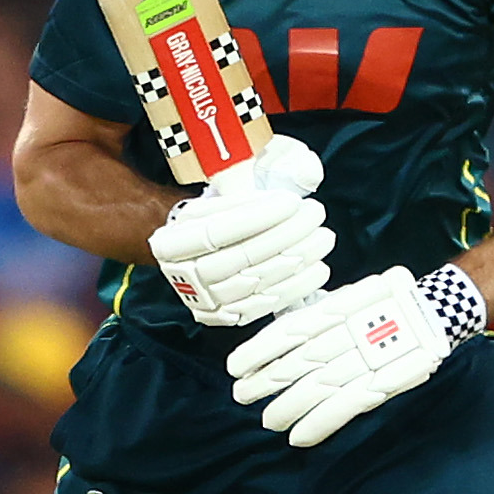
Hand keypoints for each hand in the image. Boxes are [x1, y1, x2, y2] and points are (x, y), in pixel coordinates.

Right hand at [151, 195, 328, 328]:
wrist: (193, 255)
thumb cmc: (210, 219)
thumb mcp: (214, 197)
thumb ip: (246, 187)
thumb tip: (297, 175)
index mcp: (171, 243)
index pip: (216, 230)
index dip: (257, 216)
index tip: (292, 201)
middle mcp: (183, 277)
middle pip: (239, 258)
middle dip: (284, 235)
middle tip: (315, 215)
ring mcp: (206, 302)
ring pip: (256, 283)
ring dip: (297, 260)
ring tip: (322, 238)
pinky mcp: (228, 318)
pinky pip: (267, 305)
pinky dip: (296, 288)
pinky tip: (317, 269)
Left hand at [227, 263, 485, 446]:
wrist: (435, 312)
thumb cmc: (386, 303)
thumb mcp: (349, 296)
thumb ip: (320, 315)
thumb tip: (282, 333)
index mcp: (334, 310)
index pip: (287, 332)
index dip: (258, 351)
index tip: (235, 366)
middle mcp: (344, 335)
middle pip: (296, 363)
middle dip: (264, 382)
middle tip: (241, 395)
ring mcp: (362, 361)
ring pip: (315, 388)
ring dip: (287, 407)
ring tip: (267, 421)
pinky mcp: (380, 385)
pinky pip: (343, 408)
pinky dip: (318, 424)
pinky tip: (298, 437)